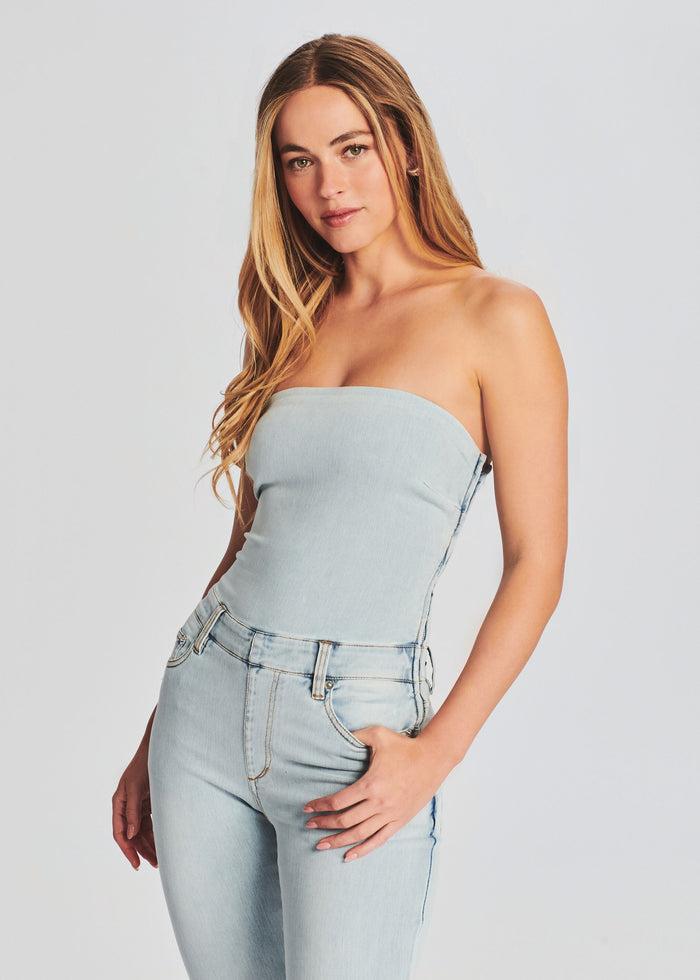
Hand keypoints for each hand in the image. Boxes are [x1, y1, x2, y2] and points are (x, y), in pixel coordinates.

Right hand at [112, 746, 157, 870]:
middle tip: (155, 865)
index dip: (127, 850)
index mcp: (119, 803)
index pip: (120, 833)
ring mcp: (138, 805)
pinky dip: (156, 833)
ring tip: (161, 859)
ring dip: (150, 845)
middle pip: (132, 835)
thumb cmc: (145, 765)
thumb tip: (131, 834)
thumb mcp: (137, 787)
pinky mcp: (148, 803)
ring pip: (142, 832)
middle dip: (142, 851)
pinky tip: (163, 843)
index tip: (136, 864)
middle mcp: (127, 806)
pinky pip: (150, 823)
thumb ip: (133, 810)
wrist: (159, 749)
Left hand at [302, 725, 446, 861]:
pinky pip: (379, 839)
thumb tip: (338, 736)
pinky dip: (363, 850)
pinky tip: (348, 856)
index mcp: (371, 784)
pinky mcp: (400, 820)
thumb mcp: (378, 734)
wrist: (433, 759)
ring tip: (321, 845)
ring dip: (338, 841)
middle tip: (309, 826)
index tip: (307, 809)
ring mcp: (390, 814)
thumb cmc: (404, 746)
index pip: (339, 801)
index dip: (320, 806)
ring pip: (359, 834)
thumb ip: (356, 736)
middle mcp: (379, 803)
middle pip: (345, 821)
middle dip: (324, 825)